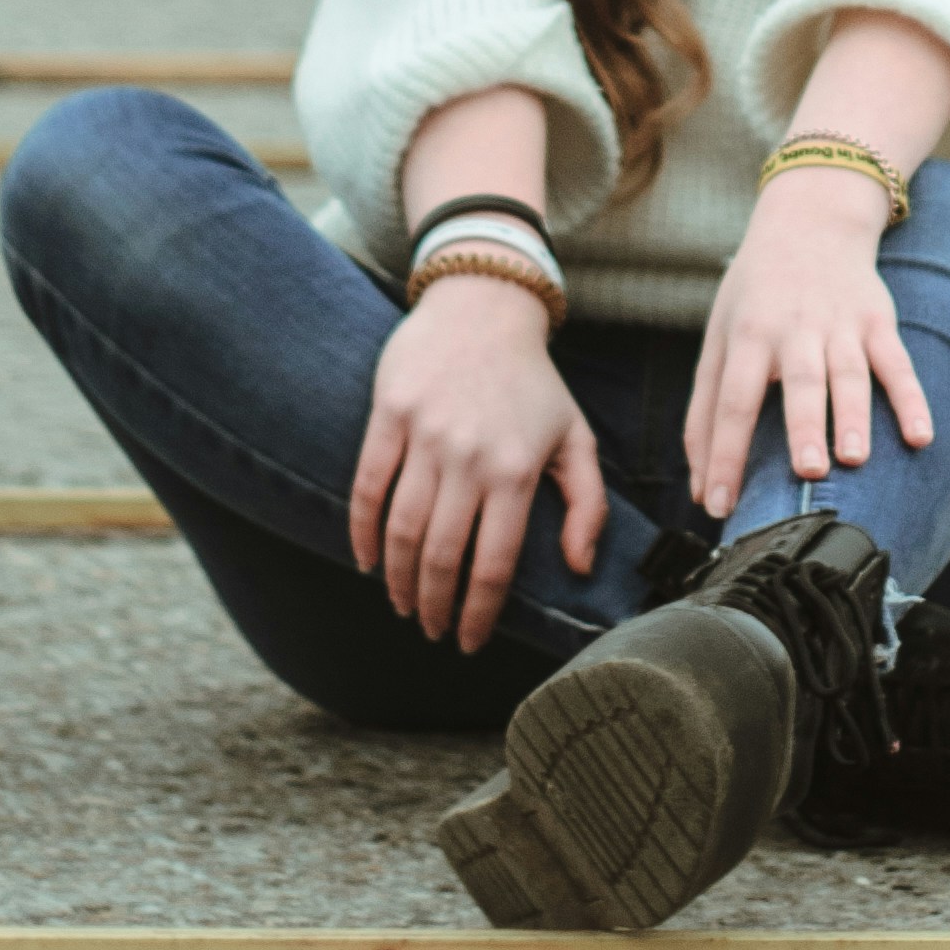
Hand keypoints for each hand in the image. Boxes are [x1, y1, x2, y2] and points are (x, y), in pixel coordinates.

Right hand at [349, 278, 607, 651]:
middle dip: (433, 605)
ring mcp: (426, 435)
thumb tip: (578, 567)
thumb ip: (587, 506)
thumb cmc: (534, 382)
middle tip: (432, 630)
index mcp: (517, 471)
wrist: (485, 307)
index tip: (469, 642)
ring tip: (401, 604)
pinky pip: (369, 485)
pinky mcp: (390, 414)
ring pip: (402, 528)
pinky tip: (366, 561)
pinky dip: (362, 531)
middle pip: (440, 555)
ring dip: (397, 578)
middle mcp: (470, 458)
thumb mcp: (576, 439)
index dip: (478, 613)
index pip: (493, 564)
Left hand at [683, 166, 932, 518]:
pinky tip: (921, 437)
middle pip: (799, 382)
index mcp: (748, 336)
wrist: (811, 220)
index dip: (725, 454)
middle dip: (803, 426)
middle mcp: (794, 329)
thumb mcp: (720, 339)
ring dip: (853, 415)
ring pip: (850, 373)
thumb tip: (701, 490)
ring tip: (854, 458)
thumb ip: (705, 414)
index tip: (721, 505)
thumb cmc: (756, 296)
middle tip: (807, 472)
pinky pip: (898, 364)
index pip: (733, 400)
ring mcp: (841, 325)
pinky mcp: (879, 321)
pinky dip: (912, 399)